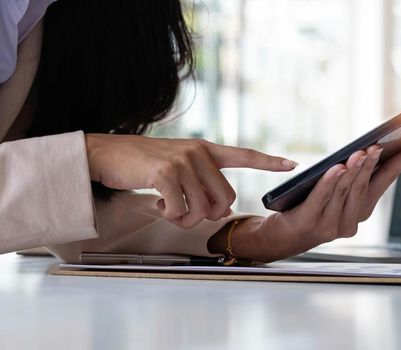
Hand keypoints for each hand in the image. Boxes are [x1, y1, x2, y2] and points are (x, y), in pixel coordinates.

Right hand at [85, 134, 296, 227]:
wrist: (108, 154)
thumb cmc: (144, 164)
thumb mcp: (177, 167)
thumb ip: (201, 182)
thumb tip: (221, 210)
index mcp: (205, 150)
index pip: (243, 154)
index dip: (268, 161)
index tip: (292, 164)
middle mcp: (198, 153)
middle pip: (224, 199)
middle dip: (208, 215)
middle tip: (186, 213)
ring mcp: (183, 162)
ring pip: (202, 209)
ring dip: (185, 219)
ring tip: (168, 208)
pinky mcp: (166, 173)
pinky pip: (180, 211)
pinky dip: (169, 216)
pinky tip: (157, 204)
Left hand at [208, 140, 400, 261]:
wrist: (282, 236)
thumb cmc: (310, 207)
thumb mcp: (336, 191)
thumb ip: (352, 176)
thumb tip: (370, 148)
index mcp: (362, 210)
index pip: (387, 181)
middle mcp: (351, 221)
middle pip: (364, 186)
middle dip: (373, 163)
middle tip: (380, 144)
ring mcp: (331, 225)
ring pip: (345, 191)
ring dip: (354, 170)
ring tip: (361, 151)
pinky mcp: (309, 222)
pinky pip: (321, 198)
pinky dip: (329, 181)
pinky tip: (337, 167)